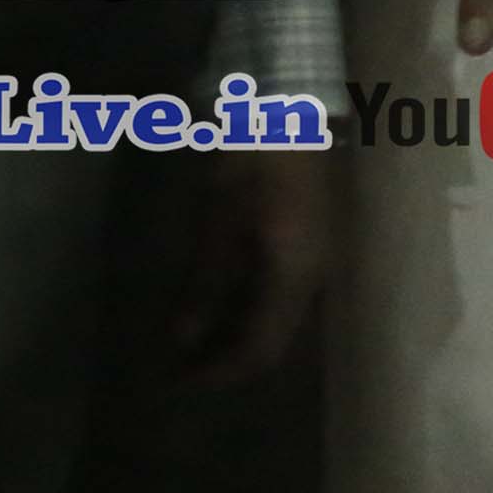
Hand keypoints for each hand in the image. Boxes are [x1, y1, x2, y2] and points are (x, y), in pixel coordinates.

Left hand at [178, 152, 334, 387]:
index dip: (218, 373)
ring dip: (236, 335)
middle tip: (179, 368)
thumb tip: (184, 339)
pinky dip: (246, 310)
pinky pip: (279, 294)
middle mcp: (315, 278)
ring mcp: (316, 261)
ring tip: (191, 342)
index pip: (260, 349)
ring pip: (277, 319)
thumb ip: (204, 284)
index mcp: (295, 277)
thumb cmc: (249, 163)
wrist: (289, 109)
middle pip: (274, 340)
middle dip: (226, 359)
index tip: (176, 383)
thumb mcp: (217, 222)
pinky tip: (217, 307)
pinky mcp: (308, 245)